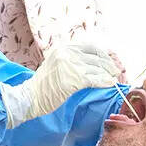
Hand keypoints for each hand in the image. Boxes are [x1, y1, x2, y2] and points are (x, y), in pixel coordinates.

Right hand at [1, 42, 119, 127]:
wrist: (29, 98)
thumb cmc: (43, 86)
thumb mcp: (56, 65)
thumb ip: (72, 60)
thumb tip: (96, 64)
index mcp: (63, 47)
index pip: (91, 47)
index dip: (103, 55)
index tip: (111, 63)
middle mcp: (66, 52)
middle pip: (96, 56)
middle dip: (109, 65)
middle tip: (117, 72)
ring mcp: (69, 64)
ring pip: (97, 68)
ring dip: (108, 75)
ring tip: (114, 80)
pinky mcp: (72, 78)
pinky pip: (94, 79)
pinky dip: (104, 82)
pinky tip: (109, 85)